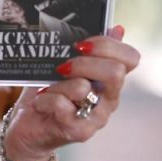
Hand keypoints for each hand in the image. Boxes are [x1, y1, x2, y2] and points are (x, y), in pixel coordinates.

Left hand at [1, 25, 139, 160]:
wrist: (30, 128)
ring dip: (57, 84)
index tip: (81, 44)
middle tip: (62, 66)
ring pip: (82, 88)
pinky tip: (40, 102)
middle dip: (83, 63)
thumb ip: (89, 49)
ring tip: (47, 89)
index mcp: (110, 79)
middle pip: (115, 72)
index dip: (108, 45)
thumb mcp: (66, 65)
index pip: (131, 58)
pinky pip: (62, 105)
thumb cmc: (50, 93)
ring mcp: (97, 117)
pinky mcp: (80, 131)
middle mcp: (110, 99)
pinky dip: (45, 99)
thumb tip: (117, 28)